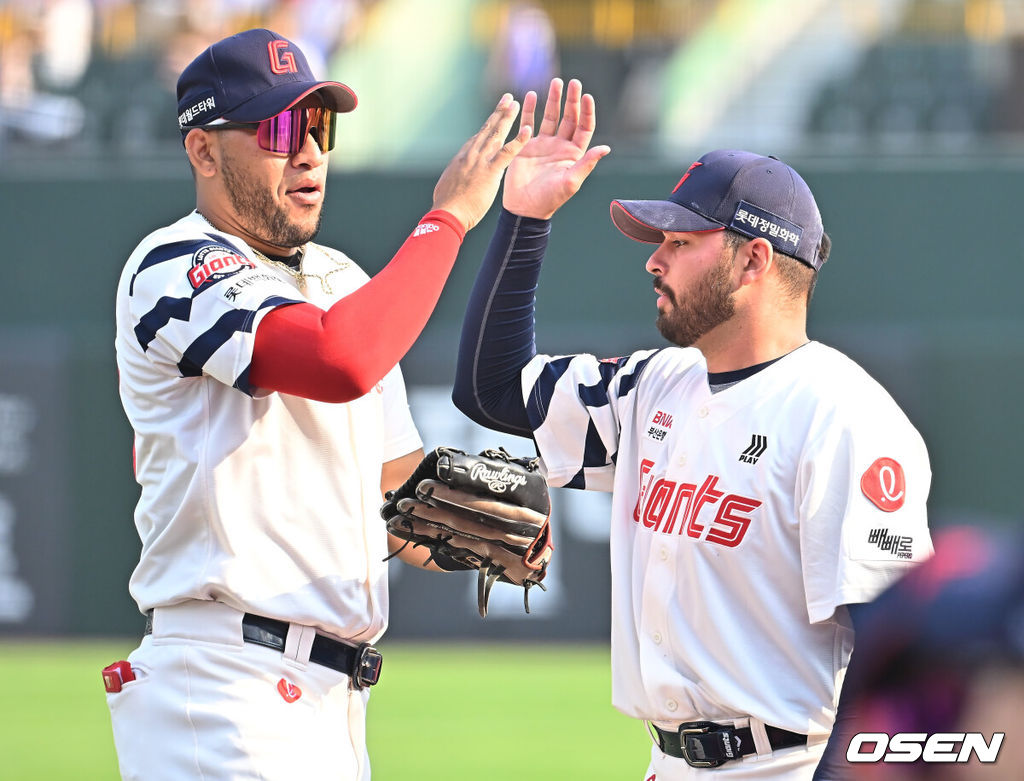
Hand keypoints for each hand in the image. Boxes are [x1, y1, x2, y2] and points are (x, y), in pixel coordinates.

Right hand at [432, 94, 531, 231]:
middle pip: (486, 129)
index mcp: (462, 158)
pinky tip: (528, 130)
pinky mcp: (490, 171)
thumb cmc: (447, 206)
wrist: (448, 213)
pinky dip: (519, 141)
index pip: (477, 138)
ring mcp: (480, 161)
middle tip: (507, 99)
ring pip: (496, 134)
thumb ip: (455, 177)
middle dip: (498, 113)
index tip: (494, 117)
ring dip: (507, 117)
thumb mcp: (448, 185)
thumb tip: (454, 178)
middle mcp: (470, 154)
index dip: (487, 126)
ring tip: (515, 103)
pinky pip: (507, 153)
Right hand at [502, 78, 610, 219]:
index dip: (587, 112)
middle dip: (571, 100)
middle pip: (569, 117)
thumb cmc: (550, 199)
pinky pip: (529, 123)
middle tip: (573, 82)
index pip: (584, 127)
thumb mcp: (571, 182)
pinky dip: (530, 109)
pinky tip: (532, 95)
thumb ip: (587, 163)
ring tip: (556, 82)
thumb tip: (606, 148)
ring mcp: (543, 145)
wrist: (524, 208)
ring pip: (550, 117)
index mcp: (574, 154)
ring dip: (553, 100)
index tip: (587, 96)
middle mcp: (560, 146)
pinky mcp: (526, 146)